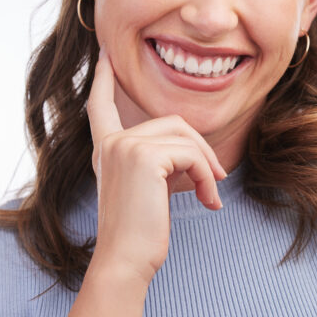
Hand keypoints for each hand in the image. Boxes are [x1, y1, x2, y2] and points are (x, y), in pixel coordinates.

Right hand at [86, 48, 225, 283]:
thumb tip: (199, 153)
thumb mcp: (149, 190)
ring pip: (186, 138)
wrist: (126, 260)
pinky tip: (210, 201)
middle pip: (171, 123)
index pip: (100, 106)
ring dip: (208, 167)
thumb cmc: (140, 234)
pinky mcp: (144, 156)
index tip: (105, 55)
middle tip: (217, 179)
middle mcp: (111, 143)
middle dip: (201, 150)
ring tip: (212, 196)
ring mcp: (125, 146)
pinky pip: (192, 154)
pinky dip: (208, 177)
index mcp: (105, 150)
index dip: (104, 79)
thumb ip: (161, 162)